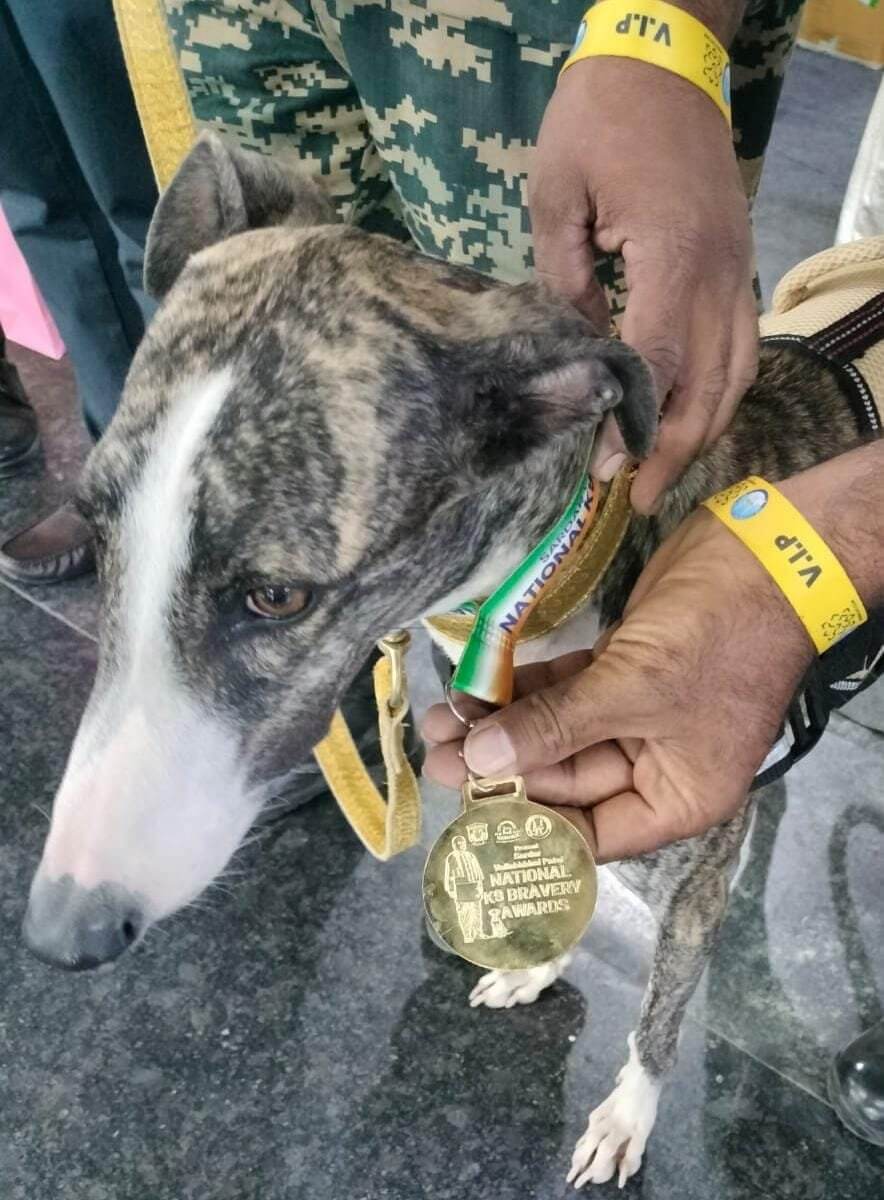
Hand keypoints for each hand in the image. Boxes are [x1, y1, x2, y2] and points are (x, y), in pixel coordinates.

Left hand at [422, 511, 813, 861]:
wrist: (766, 552)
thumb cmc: (716, 638)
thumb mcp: (634, 690)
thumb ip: (555, 729)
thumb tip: (479, 761)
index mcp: (676, 798)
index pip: (589, 834)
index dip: (527, 827)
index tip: (465, 813)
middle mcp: (654, 766)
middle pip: (564, 781)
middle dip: (502, 766)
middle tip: (436, 754)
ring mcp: (635, 715)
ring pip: (557, 732)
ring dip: (502, 726)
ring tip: (441, 720)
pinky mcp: (621, 669)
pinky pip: (564, 692)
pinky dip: (524, 691)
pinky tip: (475, 690)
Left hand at [529, 57, 757, 512]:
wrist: (662, 59)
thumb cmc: (598, 119)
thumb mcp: (556, 197)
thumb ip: (565, 283)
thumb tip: (578, 350)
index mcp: (671, 255)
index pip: (659, 361)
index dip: (632, 422)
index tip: (605, 467)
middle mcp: (718, 273)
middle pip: (707, 384)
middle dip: (673, 450)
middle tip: (637, 500)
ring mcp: (737, 268)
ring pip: (737, 372)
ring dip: (703, 428)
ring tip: (666, 472)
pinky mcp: (738, 263)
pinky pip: (743, 344)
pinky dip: (722, 389)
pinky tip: (693, 416)